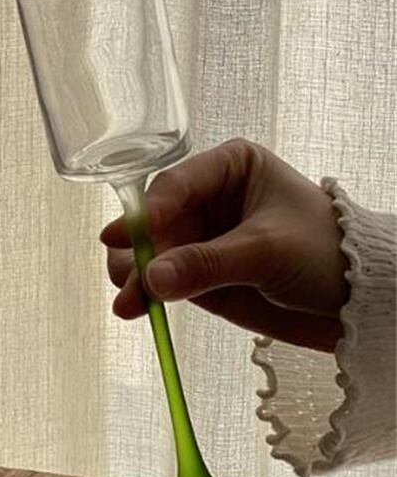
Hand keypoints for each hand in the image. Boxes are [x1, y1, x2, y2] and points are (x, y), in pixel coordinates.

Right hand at [100, 138, 348, 351]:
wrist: (357, 301)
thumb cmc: (326, 253)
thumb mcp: (267, 251)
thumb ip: (207, 263)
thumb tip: (150, 279)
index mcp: (231, 167)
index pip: (176, 184)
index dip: (146, 212)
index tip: (119, 237)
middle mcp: (209, 199)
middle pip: (154, 221)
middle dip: (137, 251)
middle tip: (124, 278)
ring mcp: (201, 238)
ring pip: (151, 252)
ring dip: (135, 276)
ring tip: (129, 304)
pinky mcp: (199, 274)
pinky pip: (162, 280)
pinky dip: (146, 294)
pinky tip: (133, 309)